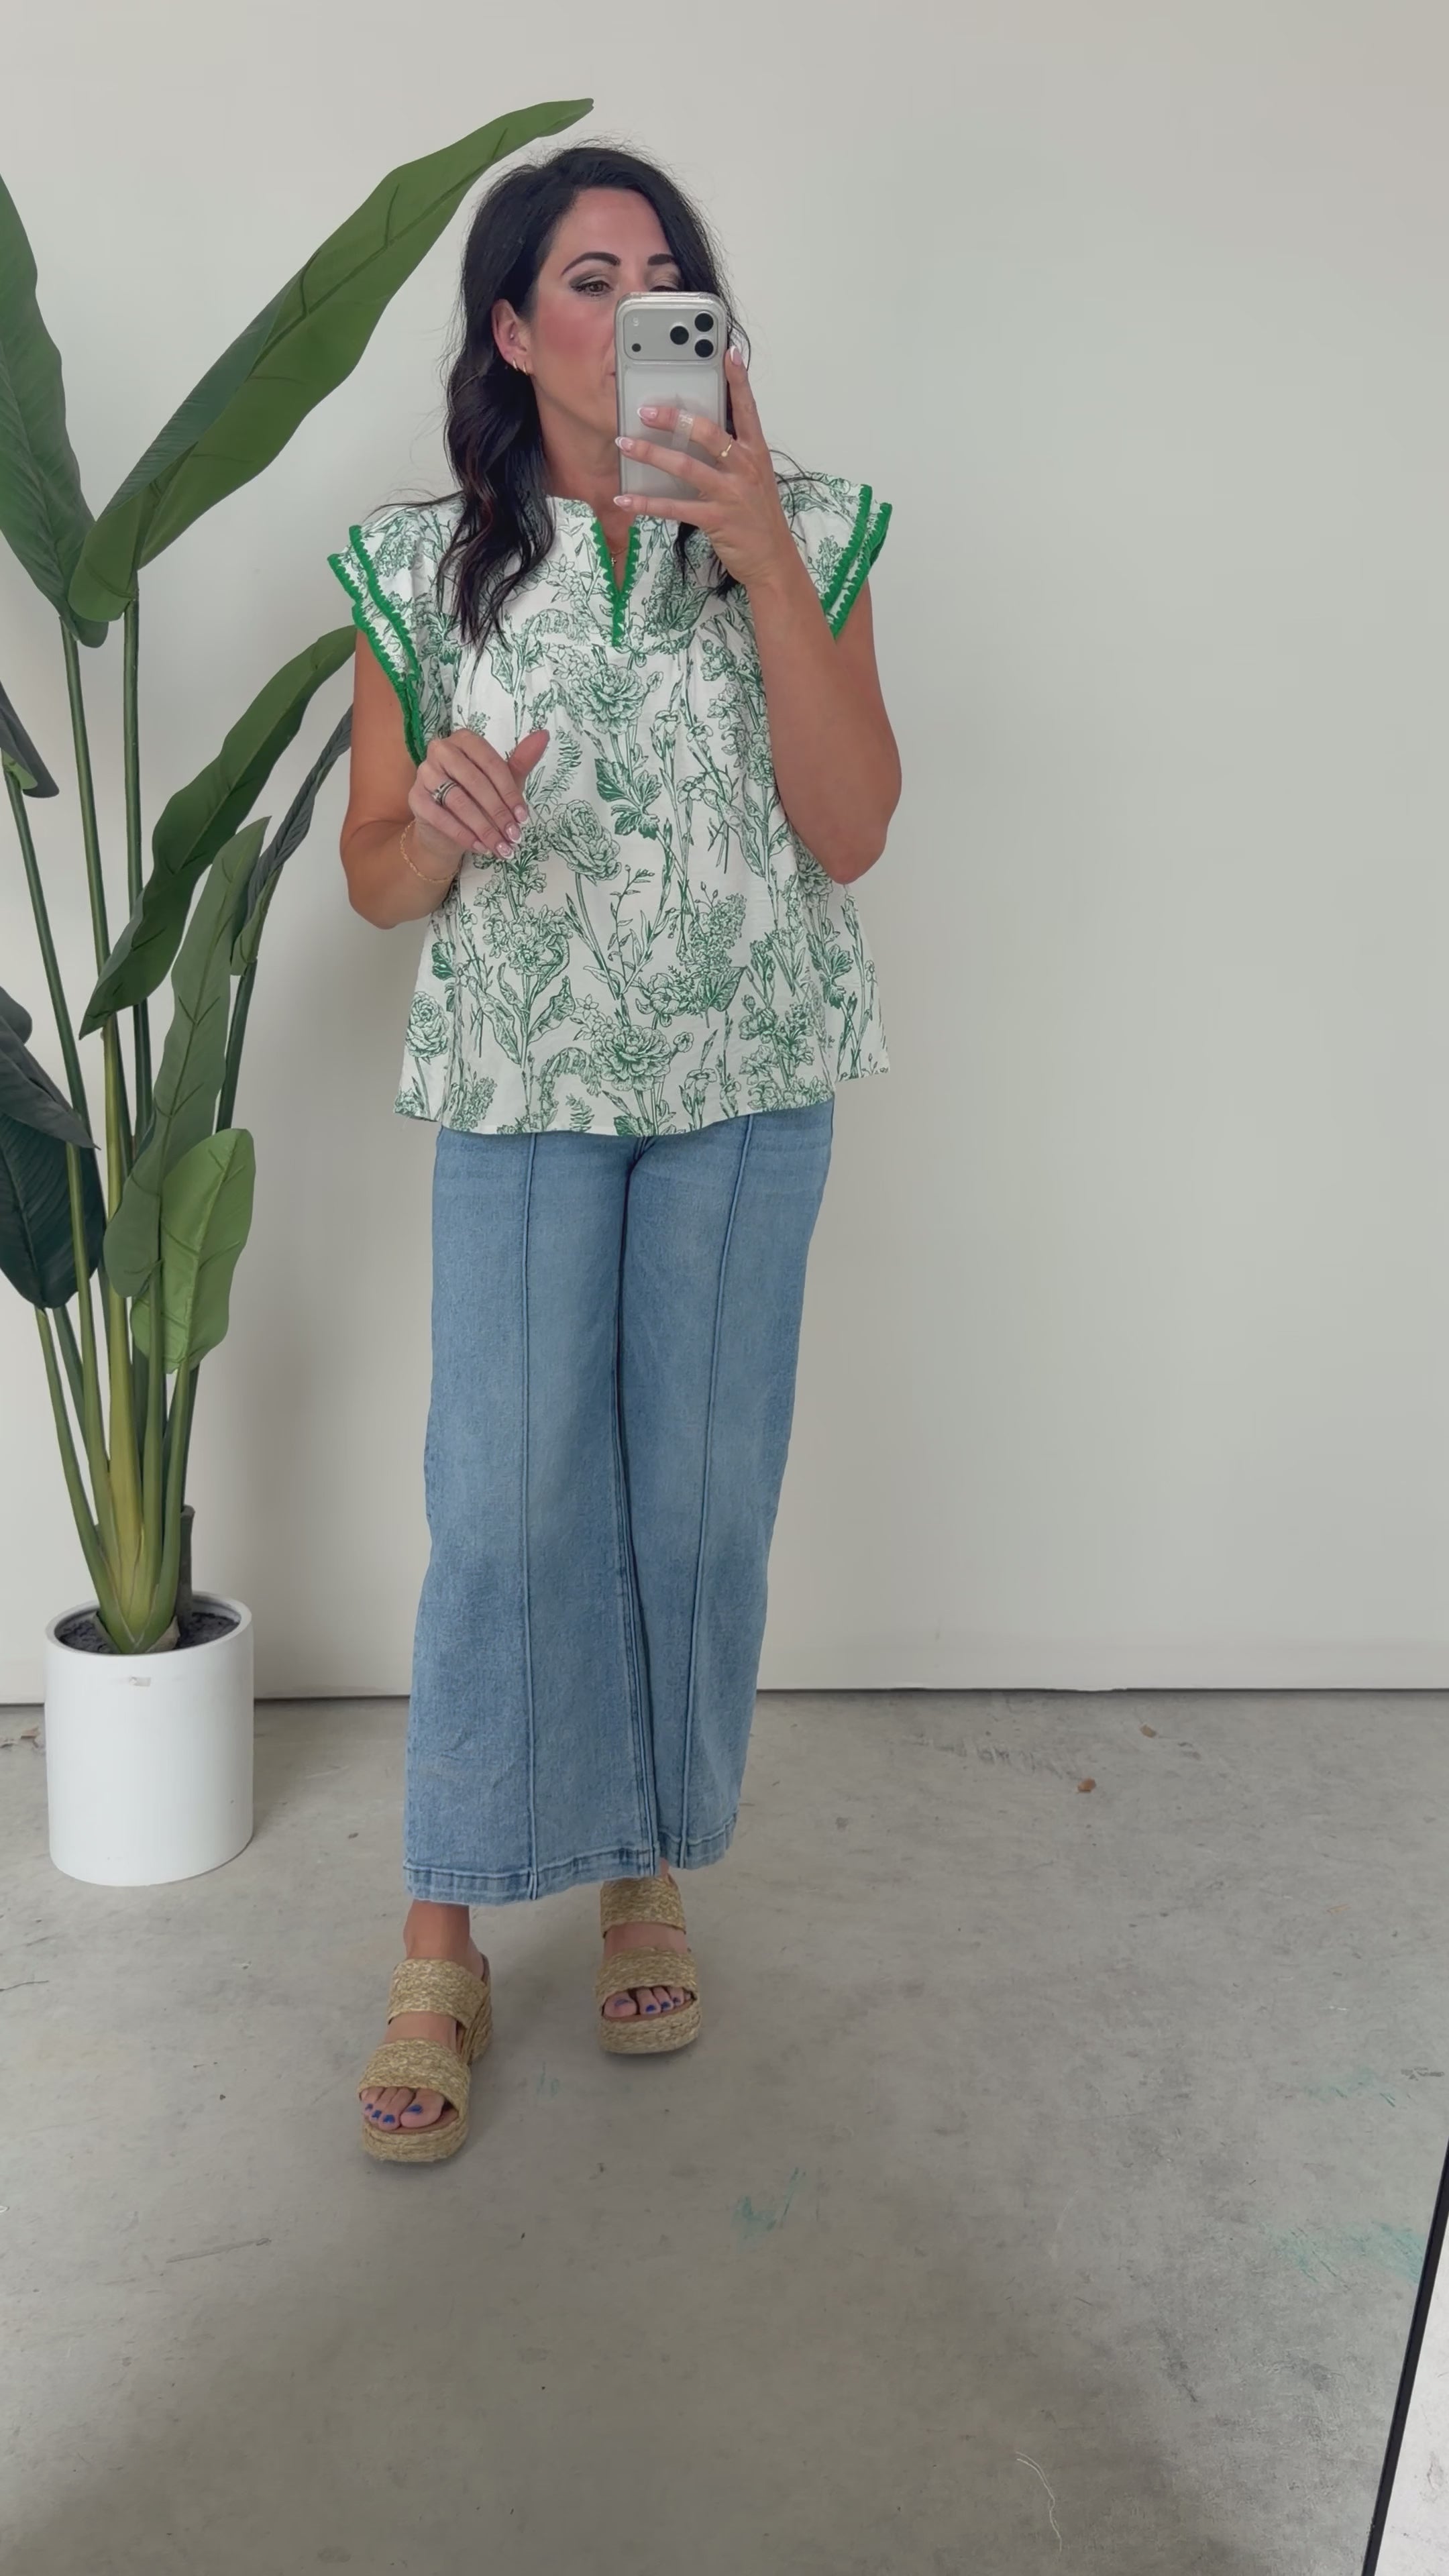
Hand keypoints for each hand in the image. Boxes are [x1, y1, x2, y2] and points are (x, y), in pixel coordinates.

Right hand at [412, 725, 549, 867]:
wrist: (448, 827)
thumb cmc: (479, 798)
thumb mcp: (503, 781)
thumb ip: (521, 760)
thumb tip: (543, 735)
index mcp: (465, 740)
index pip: (491, 764)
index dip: (509, 792)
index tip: (523, 817)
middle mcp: (441, 750)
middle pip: (475, 782)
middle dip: (498, 813)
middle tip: (514, 836)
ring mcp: (425, 772)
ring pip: (458, 800)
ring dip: (483, 828)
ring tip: (500, 847)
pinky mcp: (415, 797)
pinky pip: (440, 817)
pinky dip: (462, 834)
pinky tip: (479, 847)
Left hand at [612, 343, 798, 593]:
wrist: (772, 561)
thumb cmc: (758, 518)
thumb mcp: (754, 479)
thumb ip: (732, 454)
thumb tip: (699, 434)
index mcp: (755, 453)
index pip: (747, 409)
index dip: (738, 380)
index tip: (727, 352)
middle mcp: (745, 467)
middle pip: (707, 433)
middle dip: (674, 418)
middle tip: (645, 409)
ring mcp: (730, 493)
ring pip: (686, 466)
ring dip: (651, 454)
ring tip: (625, 444)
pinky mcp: (716, 518)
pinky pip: (675, 507)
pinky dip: (647, 504)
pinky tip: (625, 499)